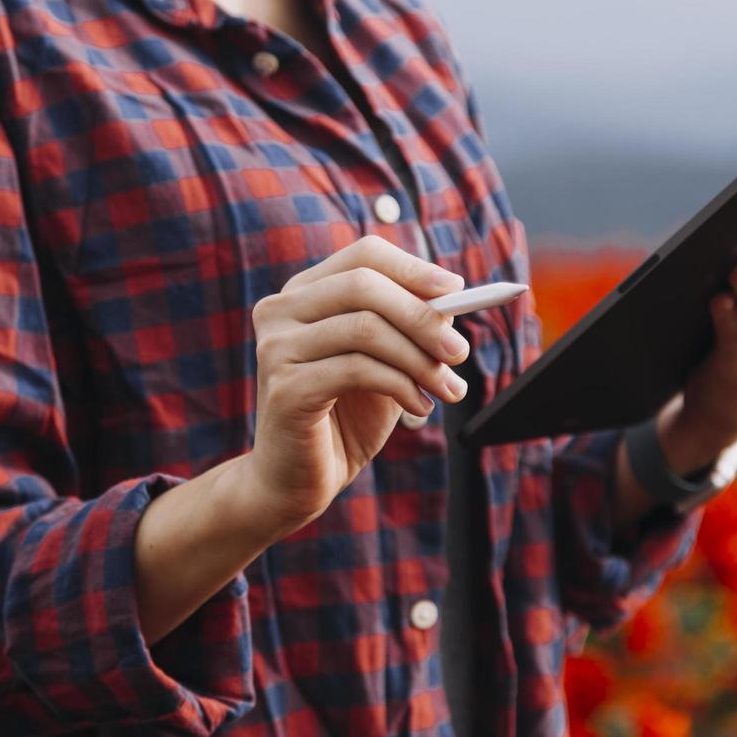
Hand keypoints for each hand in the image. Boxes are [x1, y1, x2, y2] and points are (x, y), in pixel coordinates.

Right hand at [244, 235, 470, 531]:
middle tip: (459, 351)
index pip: (363, 256)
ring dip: (419, 359)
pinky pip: (357, 369)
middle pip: (364, 285)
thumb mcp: (386, 362)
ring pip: (364, 328)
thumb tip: (452, 299)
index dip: (413, 268)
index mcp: (304, 293)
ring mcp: (276, 347)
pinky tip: (419, 408)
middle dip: (422, 317)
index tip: (457, 289)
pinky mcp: (285, 386)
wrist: (298, 480)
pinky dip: (400, 385)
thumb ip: (410, 327)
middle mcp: (281, 310)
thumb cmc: (346, 416)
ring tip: (448, 388)